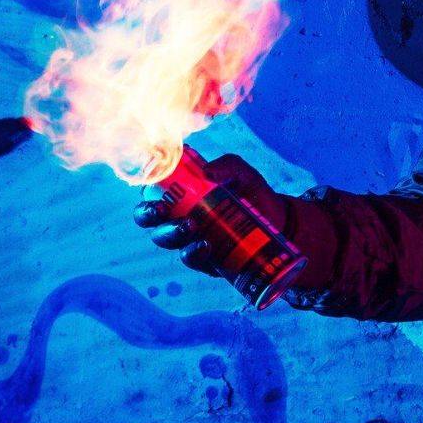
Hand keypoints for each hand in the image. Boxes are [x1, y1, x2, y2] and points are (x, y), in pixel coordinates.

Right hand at [133, 153, 285, 277]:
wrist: (277, 220)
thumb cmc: (251, 192)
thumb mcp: (243, 174)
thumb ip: (228, 165)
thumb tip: (208, 172)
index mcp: (180, 192)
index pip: (151, 190)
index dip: (144, 187)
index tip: (150, 186)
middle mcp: (177, 215)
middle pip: (148, 218)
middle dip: (149, 215)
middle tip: (162, 210)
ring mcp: (188, 238)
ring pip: (165, 238)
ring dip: (171, 232)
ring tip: (190, 226)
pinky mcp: (202, 257)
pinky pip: (189, 257)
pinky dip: (192, 252)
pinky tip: (205, 245)